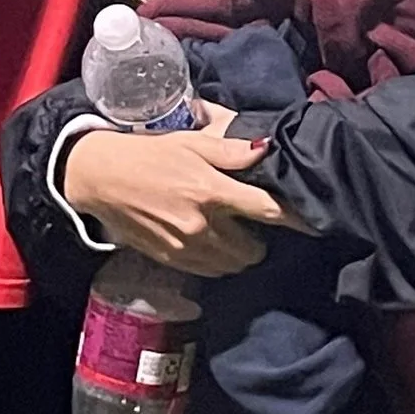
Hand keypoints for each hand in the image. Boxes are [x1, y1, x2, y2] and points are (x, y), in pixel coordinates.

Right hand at [63, 124, 307, 276]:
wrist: (99, 178)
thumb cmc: (148, 153)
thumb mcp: (190, 141)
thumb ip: (230, 151)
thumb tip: (267, 149)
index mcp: (210, 191)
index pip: (267, 211)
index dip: (296, 218)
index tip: (315, 222)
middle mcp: (202, 226)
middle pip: (254, 249)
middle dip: (260, 237)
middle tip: (251, 221)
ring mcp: (185, 248)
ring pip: (233, 265)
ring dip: (239, 252)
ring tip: (232, 233)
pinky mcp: (171, 261)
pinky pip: (209, 271)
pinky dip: (217, 261)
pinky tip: (210, 242)